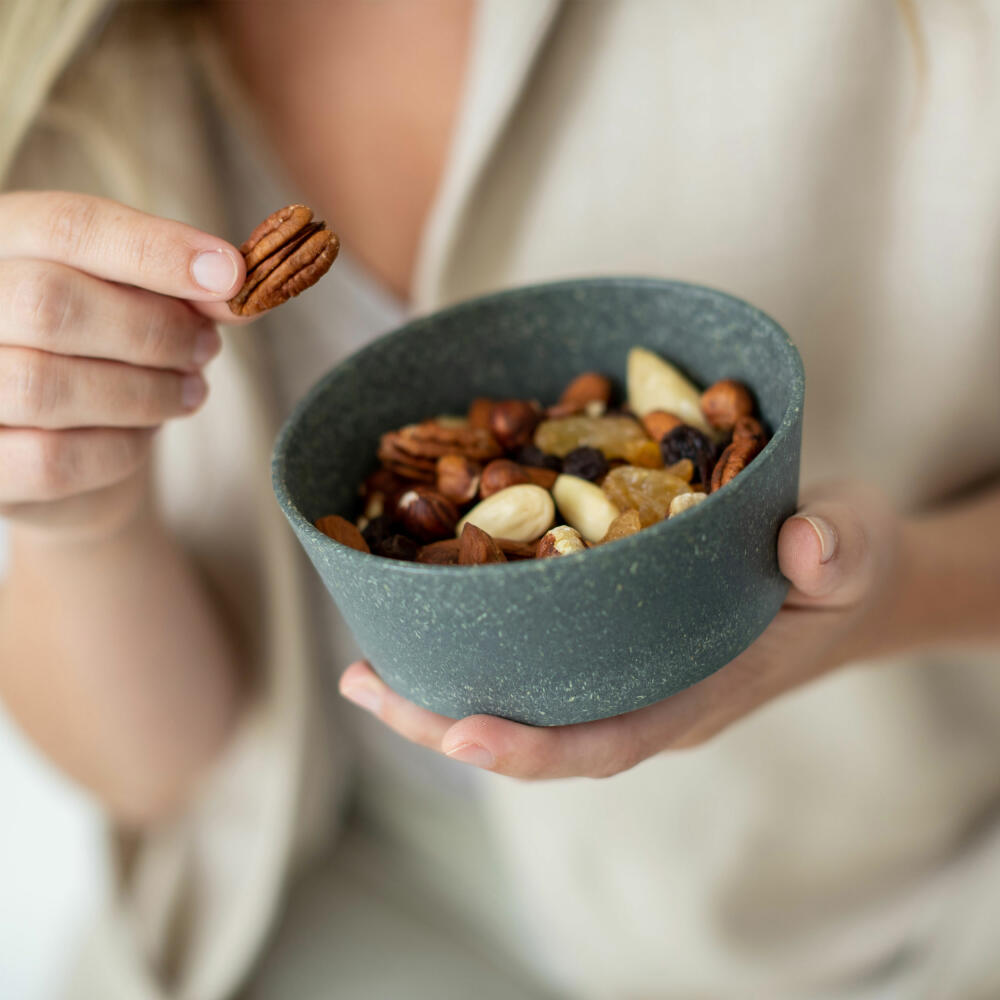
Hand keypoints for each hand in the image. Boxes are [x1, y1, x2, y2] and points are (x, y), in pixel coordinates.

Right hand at [0, 191, 245, 539]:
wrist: (57, 445)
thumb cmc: (100, 351)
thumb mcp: (137, 301)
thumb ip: (184, 288)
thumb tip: (244, 284)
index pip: (67, 225)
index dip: (156, 249)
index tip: (232, 273)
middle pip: (50, 303)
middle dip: (154, 331)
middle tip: (206, 349)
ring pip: (48, 386)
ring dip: (146, 394)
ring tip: (188, 392)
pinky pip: (53, 459)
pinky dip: (120, 450)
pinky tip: (143, 435)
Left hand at [339, 482, 903, 778]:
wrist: (836, 573)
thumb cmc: (843, 565)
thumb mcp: (854, 545)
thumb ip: (837, 549)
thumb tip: (805, 544)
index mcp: (705, 687)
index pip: (616, 737)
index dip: (540, 747)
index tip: (462, 734)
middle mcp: (654, 694)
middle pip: (544, 736)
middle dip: (450, 725)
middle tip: (363, 686)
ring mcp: (629, 674)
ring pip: (529, 705)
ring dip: (443, 696)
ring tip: (363, 669)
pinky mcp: (613, 643)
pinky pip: (537, 666)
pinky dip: (476, 654)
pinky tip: (422, 625)